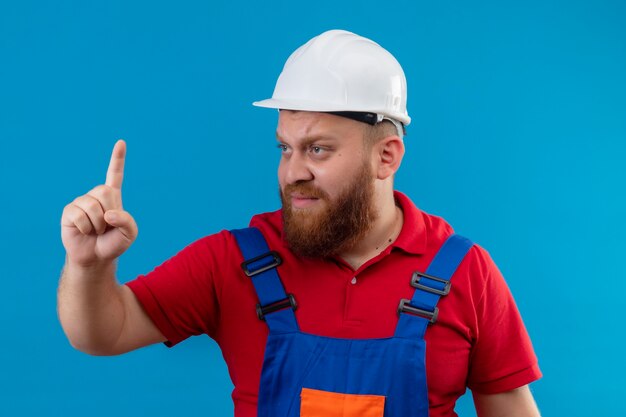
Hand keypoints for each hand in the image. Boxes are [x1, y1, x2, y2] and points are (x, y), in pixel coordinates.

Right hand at [61, 140, 137, 266]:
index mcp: (113, 196)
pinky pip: (80, 216)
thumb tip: (107, 213)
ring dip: (98, 224)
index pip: (115, 174)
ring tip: (96, 230)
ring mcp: (80, 202)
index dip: (117, 158)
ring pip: (92, 206)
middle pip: (105, 191)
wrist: (96, 258)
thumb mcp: (130, 234)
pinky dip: (86, 228)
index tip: (121, 142)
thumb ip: (127, 221)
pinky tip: (84, 231)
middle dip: (110, 212)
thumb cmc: (113, 243)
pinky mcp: (69, 211)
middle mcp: (95, 195)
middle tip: (106, 225)